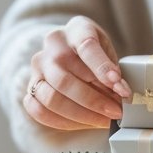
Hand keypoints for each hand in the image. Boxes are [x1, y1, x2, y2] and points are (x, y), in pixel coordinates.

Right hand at [22, 16, 132, 130]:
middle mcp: (52, 46)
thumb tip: (121, 93)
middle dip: (95, 101)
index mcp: (76, 29)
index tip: (120, 87)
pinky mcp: (30, 87)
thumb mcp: (108, 50)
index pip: (86, 46)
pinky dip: (64, 122)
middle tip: (116, 112)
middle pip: (66, 79)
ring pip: (52, 98)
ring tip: (103, 120)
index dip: (103, 69)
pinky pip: (39, 110)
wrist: (68, 48)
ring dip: (81, 115)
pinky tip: (84, 123)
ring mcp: (38, 66)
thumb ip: (112, 69)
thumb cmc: (93, 51)